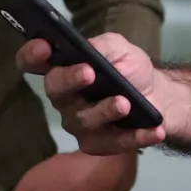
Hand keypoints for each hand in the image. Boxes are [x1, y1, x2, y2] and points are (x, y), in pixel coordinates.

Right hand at [18, 32, 181, 154]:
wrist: (158, 95)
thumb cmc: (130, 68)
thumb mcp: (120, 49)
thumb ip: (103, 46)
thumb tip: (89, 49)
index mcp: (62, 68)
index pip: (32, 62)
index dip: (31, 55)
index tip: (44, 46)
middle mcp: (63, 96)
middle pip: (55, 90)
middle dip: (70, 80)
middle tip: (89, 73)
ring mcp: (77, 122)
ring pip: (83, 119)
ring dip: (105, 111)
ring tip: (126, 103)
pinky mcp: (97, 144)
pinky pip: (112, 143)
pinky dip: (135, 136)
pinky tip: (154, 130)